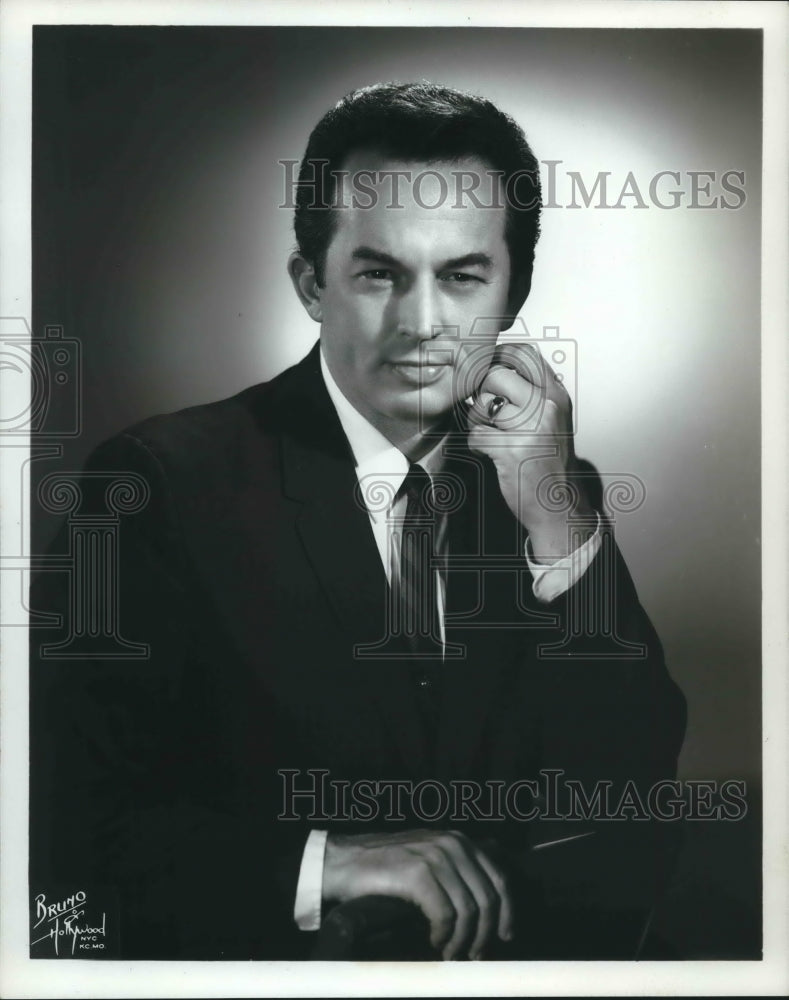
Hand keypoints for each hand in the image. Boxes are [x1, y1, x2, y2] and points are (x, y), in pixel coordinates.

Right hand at [322, 828, 513, 959]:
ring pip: (469, 910)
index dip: (508, 912)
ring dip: (463, 940)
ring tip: (451, 953)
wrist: (344, 862)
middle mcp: (453, 844)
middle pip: (489, 898)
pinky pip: (446, 915)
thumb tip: (487, 909)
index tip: (506, 936)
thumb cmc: (386, 867)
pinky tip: (434, 942)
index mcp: (460, 841)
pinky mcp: (418, 873)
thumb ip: (456, 872)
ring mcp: (436, 856)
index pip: (499, 878)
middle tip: (474, 954)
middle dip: (486, 933)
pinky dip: (444, 935)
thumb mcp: (429, 860)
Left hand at [467, 343, 594, 560]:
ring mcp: (529, 429)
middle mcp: (545, 407)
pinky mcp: (511, 451)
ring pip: (482, 404)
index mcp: (556, 396)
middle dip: (482, 392)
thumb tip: (496, 368)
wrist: (560, 505)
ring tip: (488, 434)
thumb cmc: (551, 463)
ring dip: (476, 420)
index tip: (488, 370)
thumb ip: (533, 392)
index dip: (498, 356)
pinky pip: (475, 435)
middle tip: (487, 411)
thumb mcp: (553, 419)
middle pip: (495, 375)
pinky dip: (475, 444)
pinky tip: (488, 452)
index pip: (525, 353)